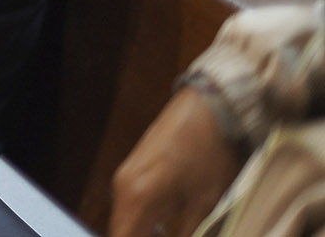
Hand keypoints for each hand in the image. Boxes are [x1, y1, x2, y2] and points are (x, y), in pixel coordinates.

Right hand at [109, 88, 244, 236]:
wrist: (208, 107)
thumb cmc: (209, 154)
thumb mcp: (204, 205)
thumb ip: (186, 235)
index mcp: (135, 198)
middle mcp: (121, 188)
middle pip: (122, 233)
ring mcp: (126, 177)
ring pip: (127, 222)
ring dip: (142, 235)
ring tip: (171, 234)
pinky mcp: (135, 172)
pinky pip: (132, 208)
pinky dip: (145, 225)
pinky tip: (166, 231)